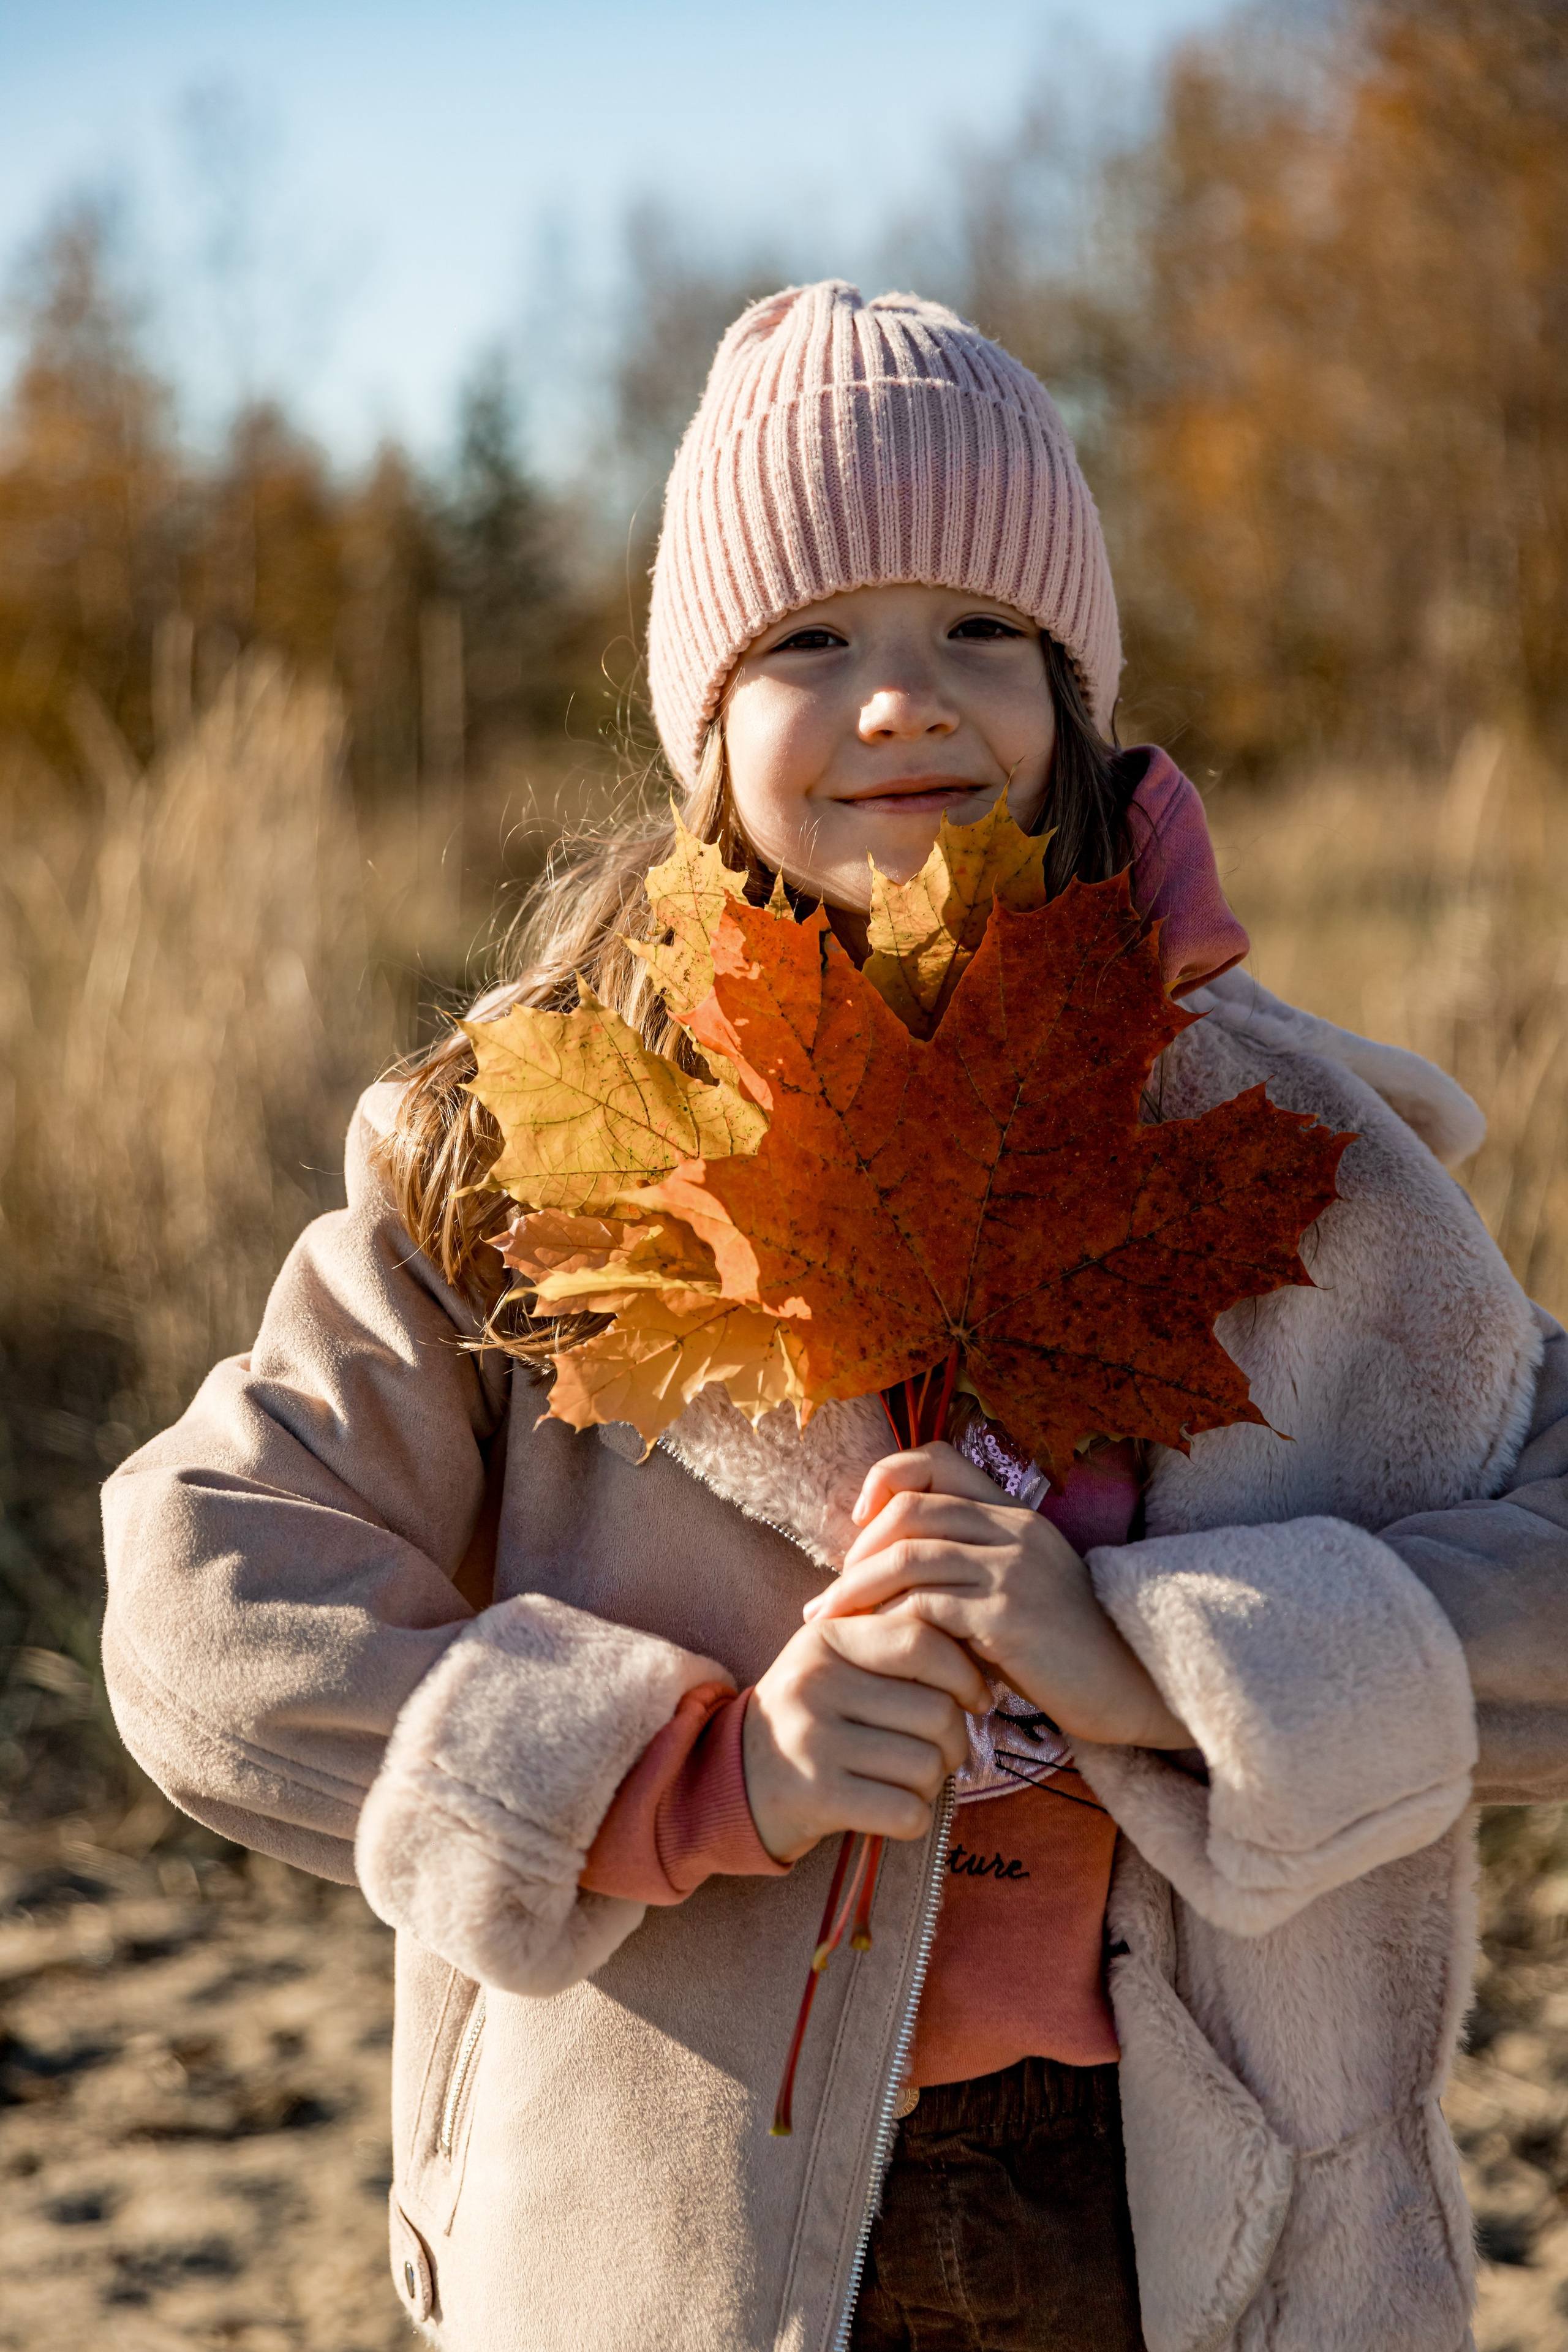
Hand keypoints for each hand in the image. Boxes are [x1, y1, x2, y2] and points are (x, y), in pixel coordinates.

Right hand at [743, 1612, 988, 1863]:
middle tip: (941, 1753)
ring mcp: (812, 1741)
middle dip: (955, 1741)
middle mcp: (815, 1683)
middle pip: (936, 1711)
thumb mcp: (833, 1662)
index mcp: (825, 1639)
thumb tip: (975, 1649)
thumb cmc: (807, 1716)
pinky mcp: (817, 1797)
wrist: (730, 1777)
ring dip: (932, 1783)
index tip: (975, 1698)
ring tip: (907, 1780)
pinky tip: (893, 1810)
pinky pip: (906, 1811)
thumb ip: (891, 1643)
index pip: (920, 1642)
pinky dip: (914, 1817)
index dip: (964, 1673)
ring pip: (927, 1765)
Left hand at [804, 1442, 1191, 1751]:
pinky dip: (888, 1624)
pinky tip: (872, 1648)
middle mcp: (1013, 1530)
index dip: (888, 1477)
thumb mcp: (1028, 1590)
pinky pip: (924, 1607)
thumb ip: (977, 1570)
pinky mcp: (1005, 1618)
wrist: (1139, 1689)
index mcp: (1016, 1516)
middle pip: (908, 1510)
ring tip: (827, 1622)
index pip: (938, 1459)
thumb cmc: (1075, 1652)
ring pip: (906, 1557)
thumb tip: (902, 1577)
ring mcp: (1011, 1571)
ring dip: (854, 1589)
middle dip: (856, 1550)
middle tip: (832, 1593)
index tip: (861, 1519)